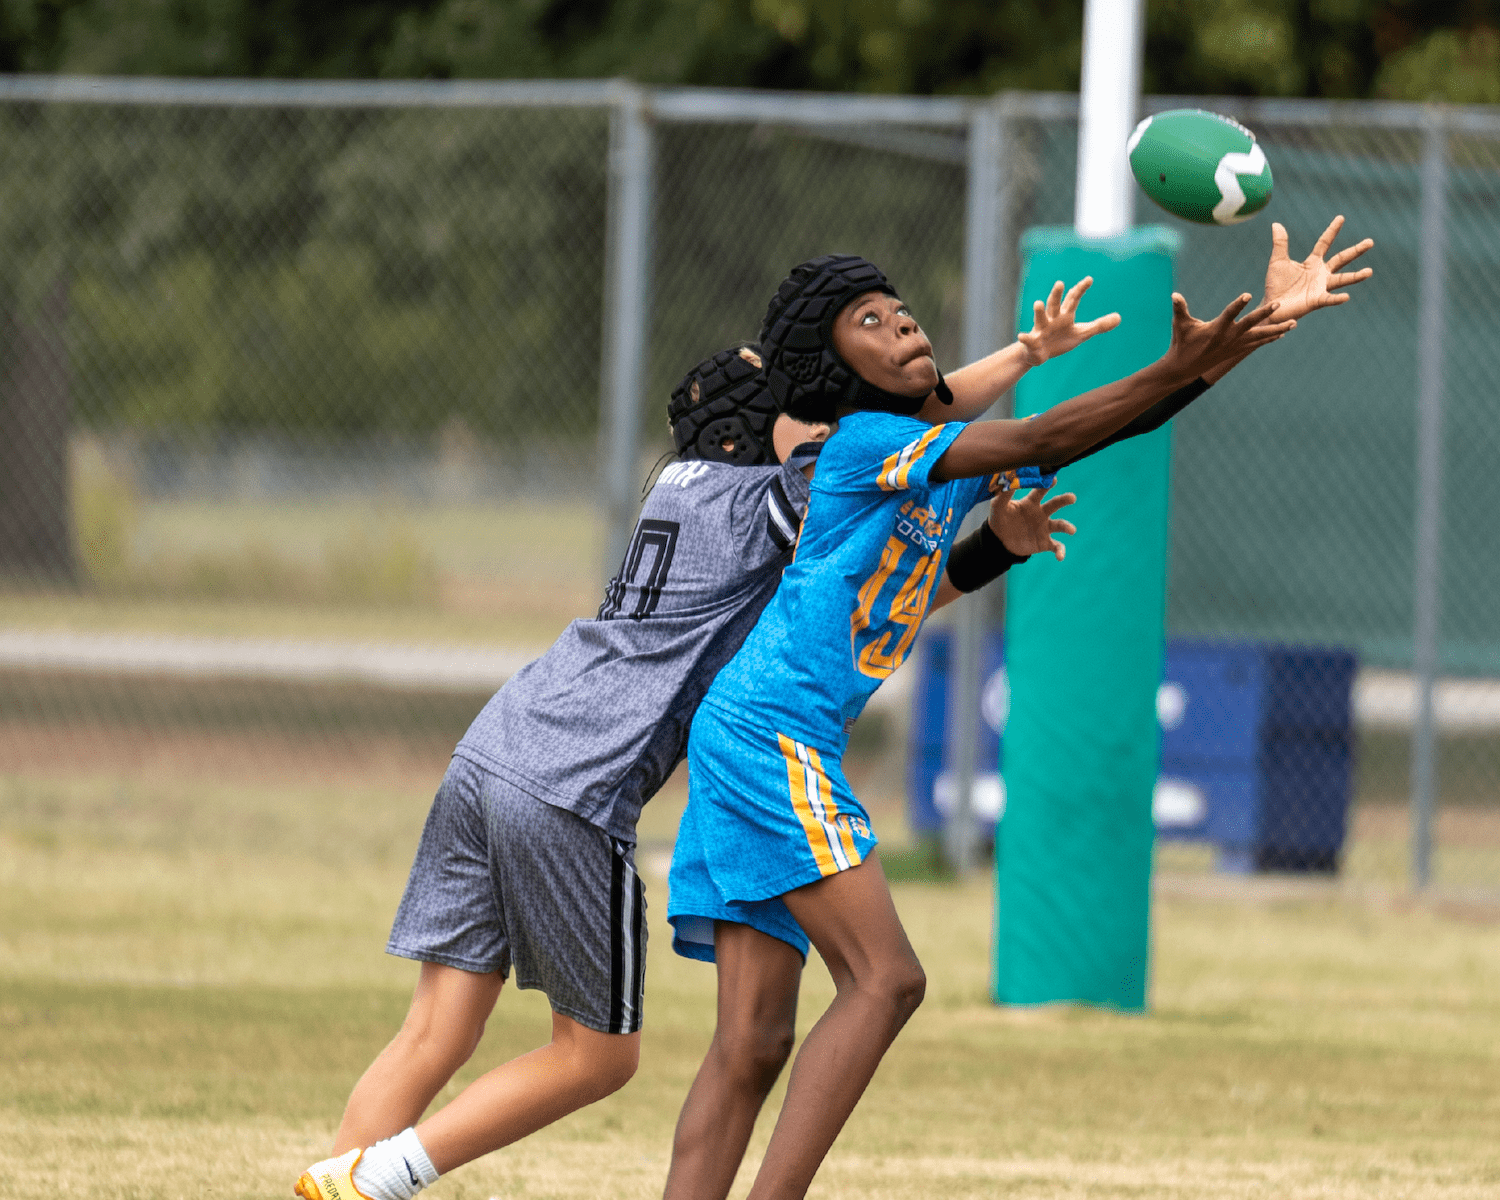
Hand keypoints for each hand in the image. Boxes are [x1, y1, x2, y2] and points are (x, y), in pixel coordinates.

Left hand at [989, 481, 1076, 560]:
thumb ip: (1004, 494)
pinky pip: (1057, 546)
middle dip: (1064, 500)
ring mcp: (1044, 528)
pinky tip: (1060, 557)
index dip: (1046, 484)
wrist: (998, 541)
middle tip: (1072, 498)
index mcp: (1030, 503)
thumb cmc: (999, 519)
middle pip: (1055, 504)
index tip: (1052, 478)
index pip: (1041, 491)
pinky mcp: (1044, 542)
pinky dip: (1061, 551)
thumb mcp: (998, 506)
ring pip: (1060, 525)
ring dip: (1067, 527)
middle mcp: (1041, 513)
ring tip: (1071, 530)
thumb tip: (1010, 480)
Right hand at [1017, 277, 1121, 366]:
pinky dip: (1025, 338)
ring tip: (1038, 303)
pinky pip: (1028, 339)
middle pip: (1054, 304)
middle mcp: (1052, 319)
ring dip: (1038, 311)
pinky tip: (1021, 336)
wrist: (1039, 353)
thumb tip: (1119, 317)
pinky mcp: (1033, 342)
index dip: (1080, 289)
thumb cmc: (1061, 339)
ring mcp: (1041, 329)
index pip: (1073, 299)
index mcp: (1065, 315)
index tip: (1089, 279)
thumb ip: (1099, 325)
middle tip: (1060, 283)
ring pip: (1040, 318)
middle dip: (1056, 294)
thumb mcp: (1082, 333)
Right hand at [1161, 291, 1293, 383]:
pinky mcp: (1237, 350)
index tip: (1248, 294)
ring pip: (1260, 336)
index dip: (1238, 304)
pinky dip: (1270, 338)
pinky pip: (1257, 343)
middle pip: (1251, 324)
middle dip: (1265, 314)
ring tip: (1294, 324)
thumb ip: (1179, 308)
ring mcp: (1235, 345)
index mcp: (1216, 329)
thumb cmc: (1182, 343)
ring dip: (1277, 330)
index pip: (1229, 314)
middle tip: (1279, 305)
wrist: (1184, 368)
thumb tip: (1173, 294)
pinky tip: (1282, 333)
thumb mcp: (1180, 325)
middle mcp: (1229, 337)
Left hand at [1262, 215, 1373, 321]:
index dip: (1332, 230)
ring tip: (1369, 271)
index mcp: (1313, 262)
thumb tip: (1276, 224)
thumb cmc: (1276, 285)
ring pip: (1342, 279)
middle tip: (1370, 242)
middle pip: (1341, 259)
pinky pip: (1328, 299)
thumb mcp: (1278, 261)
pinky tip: (1346, 297)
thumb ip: (1280, 244)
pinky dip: (1337, 299)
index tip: (1341, 217)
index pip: (1325, 243)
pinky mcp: (1316, 301)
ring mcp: (1321, 287)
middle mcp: (1321, 274)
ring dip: (1355, 276)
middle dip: (1356, 251)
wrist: (1272, 306)